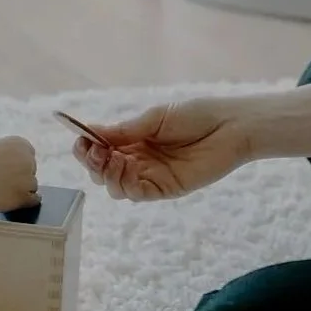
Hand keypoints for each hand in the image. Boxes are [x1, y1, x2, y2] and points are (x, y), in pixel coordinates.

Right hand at [70, 98, 251, 200]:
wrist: (230, 126)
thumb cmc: (196, 115)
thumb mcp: (154, 119)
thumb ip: (124, 131)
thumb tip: (90, 132)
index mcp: (134, 140)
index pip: (101, 149)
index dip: (86, 147)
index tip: (80, 139)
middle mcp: (139, 160)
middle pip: (103, 172)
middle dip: (93, 163)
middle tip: (95, 151)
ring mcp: (152, 176)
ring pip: (116, 187)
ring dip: (108, 175)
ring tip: (116, 158)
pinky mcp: (166, 189)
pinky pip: (138, 194)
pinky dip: (127, 184)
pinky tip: (129, 168)